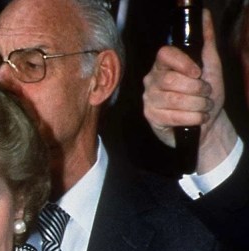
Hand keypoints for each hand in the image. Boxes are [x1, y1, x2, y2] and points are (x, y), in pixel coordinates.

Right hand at [142, 9, 237, 171]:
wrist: (207, 123)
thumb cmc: (207, 95)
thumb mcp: (211, 66)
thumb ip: (207, 42)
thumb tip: (205, 16)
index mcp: (163, 66)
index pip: (164, 55)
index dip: (183, 63)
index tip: (198, 72)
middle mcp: (152, 81)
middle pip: (171, 80)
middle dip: (196, 89)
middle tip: (205, 93)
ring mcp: (149, 99)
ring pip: (174, 99)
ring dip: (197, 105)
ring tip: (203, 107)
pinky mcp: (151, 117)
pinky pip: (173, 116)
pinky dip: (192, 118)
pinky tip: (198, 118)